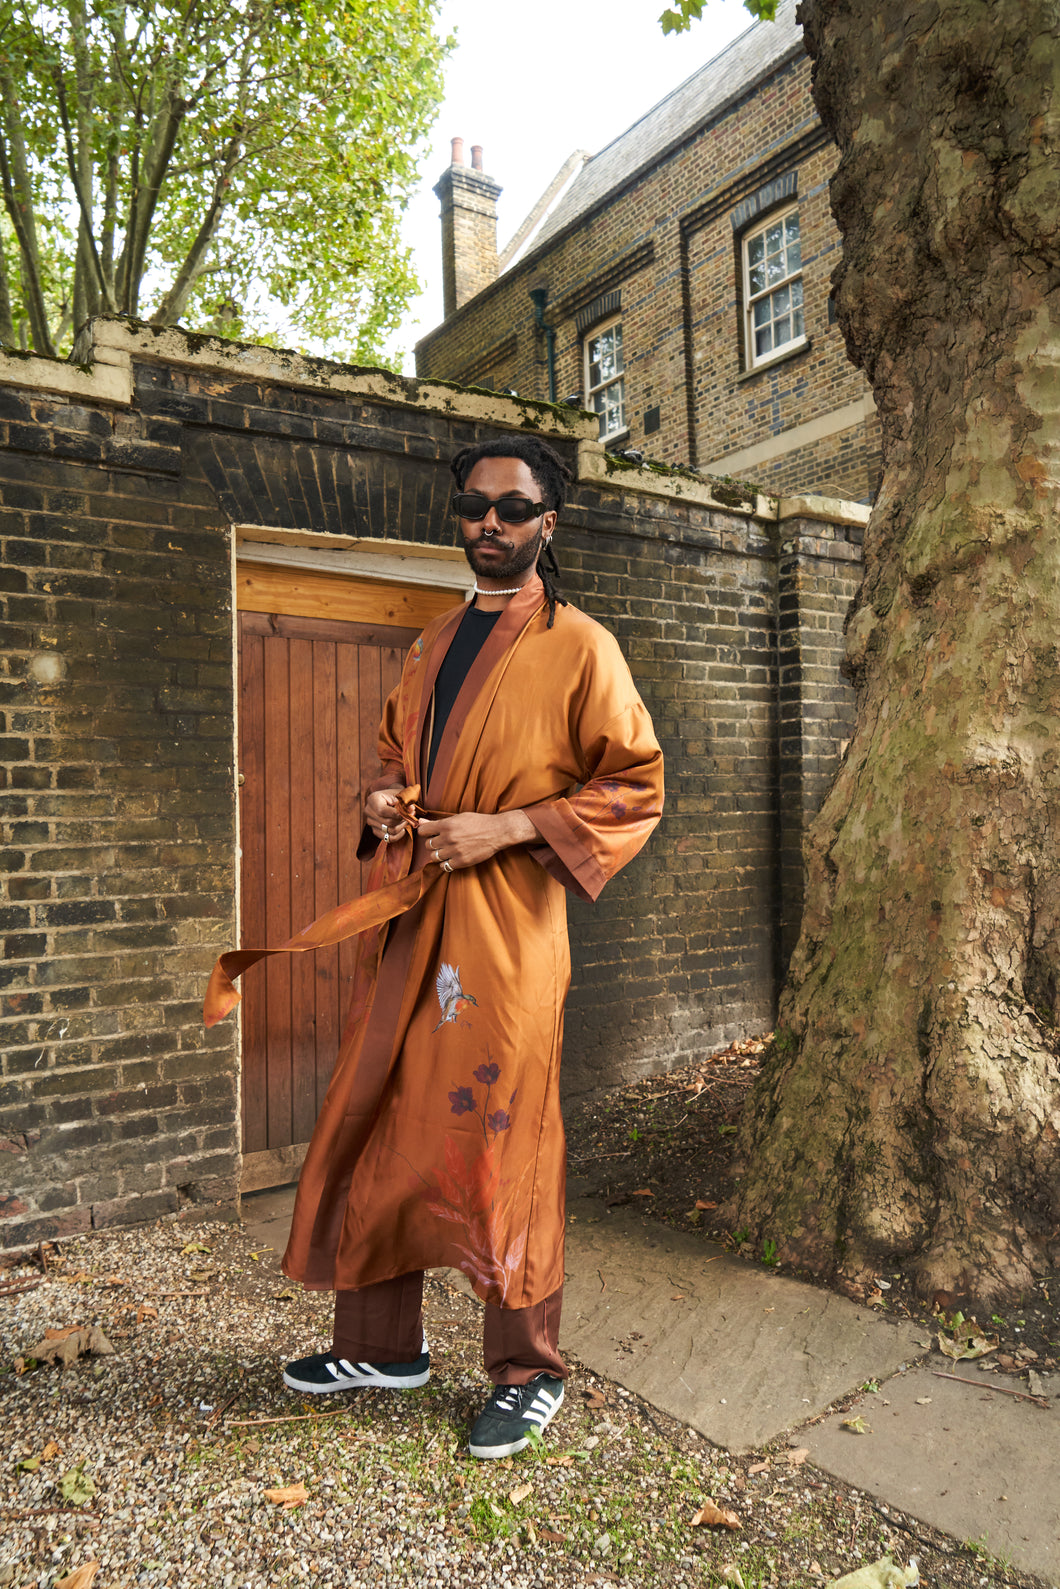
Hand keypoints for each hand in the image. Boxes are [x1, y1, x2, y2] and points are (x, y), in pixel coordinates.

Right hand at [365, 786, 408, 842]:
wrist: (388, 799)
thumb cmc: (395, 795)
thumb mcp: (399, 794)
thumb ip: (405, 801)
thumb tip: (411, 809)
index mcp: (373, 800)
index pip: (383, 811)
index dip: (397, 814)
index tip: (410, 812)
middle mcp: (369, 811)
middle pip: (388, 822)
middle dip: (403, 819)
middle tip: (412, 814)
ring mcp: (371, 822)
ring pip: (390, 830)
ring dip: (402, 826)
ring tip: (408, 819)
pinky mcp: (375, 831)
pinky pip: (388, 838)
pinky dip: (398, 835)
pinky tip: (403, 828)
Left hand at [417, 809, 536, 871]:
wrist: (497, 832)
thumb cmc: (478, 822)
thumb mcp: (458, 818)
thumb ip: (438, 822)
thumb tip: (420, 821)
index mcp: (446, 825)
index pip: (423, 831)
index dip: (425, 832)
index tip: (431, 833)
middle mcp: (448, 838)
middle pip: (428, 845)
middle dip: (433, 844)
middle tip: (442, 842)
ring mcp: (454, 851)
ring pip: (434, 857)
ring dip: (439, 854)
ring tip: (448, 850)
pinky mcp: (461, 861)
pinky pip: (444, 866)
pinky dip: (446, 863)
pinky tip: (452, 858)